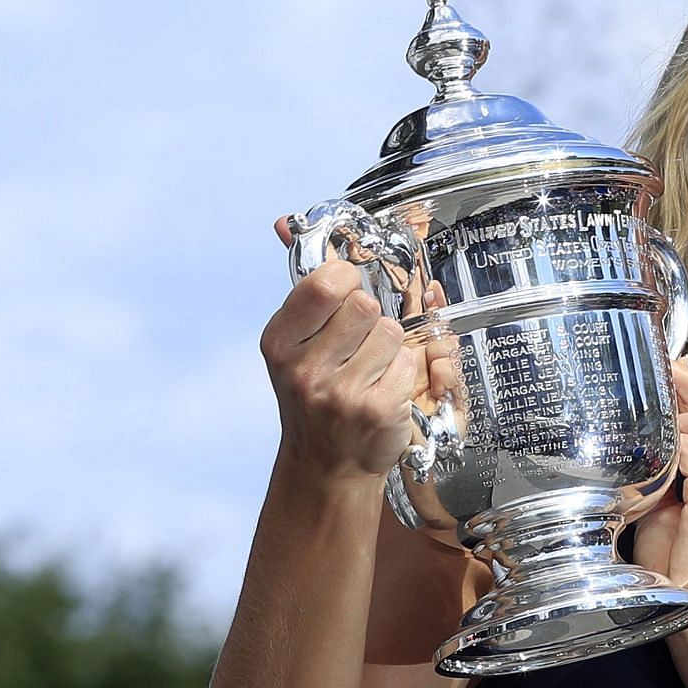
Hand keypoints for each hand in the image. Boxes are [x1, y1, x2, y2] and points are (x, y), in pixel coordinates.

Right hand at [261, 216, 456, 483]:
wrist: (326, 465)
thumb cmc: (314, 395)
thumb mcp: (293, 342)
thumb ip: (302, 287)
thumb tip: (284, 222)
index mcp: (279, 342)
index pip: (324, 282)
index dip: (346, 280)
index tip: (347, 291)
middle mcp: (304, 369)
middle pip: (364, 305)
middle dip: (370, 317)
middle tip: (358, 342)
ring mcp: (340, 393)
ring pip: (391, 332)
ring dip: (389, 346)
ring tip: (369, 369)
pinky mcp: (377, 411)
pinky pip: (408, 363)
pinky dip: (403, 372)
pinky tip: (383, 390)